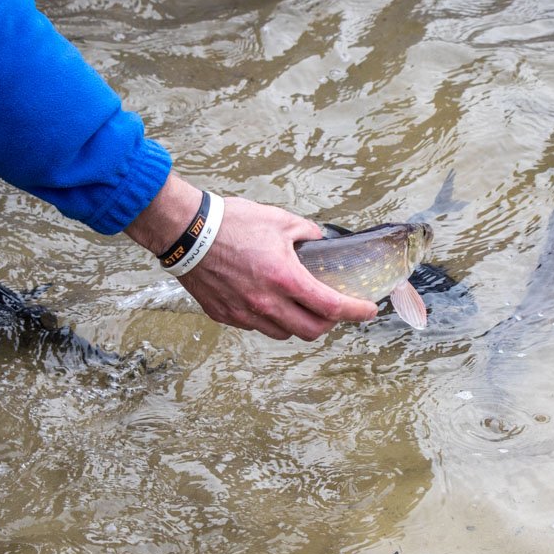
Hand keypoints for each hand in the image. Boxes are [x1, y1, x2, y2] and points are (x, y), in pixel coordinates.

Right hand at [124, 172, 376, 340]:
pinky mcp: (225, 316)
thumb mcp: (279, 220)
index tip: (368, 310)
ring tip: (298, 306)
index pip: (332, 307)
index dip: (356, 312)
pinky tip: (267, 301)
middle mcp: (267, 303)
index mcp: (285, 279)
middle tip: (332, 309)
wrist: (185, 232)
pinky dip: (269, 319)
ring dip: (297, 324)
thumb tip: (318, 241)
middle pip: (311, 331)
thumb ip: (307, 233)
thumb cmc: (231, 223)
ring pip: (283, 334)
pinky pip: (256, 327)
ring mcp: (245, 314)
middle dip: (328, 323)